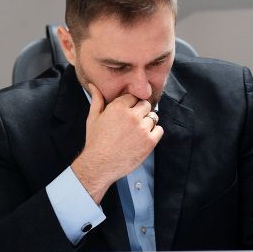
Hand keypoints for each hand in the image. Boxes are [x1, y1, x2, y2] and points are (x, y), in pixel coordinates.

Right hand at [71, 83, 163, 202]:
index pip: (133, 96)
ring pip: (153, 117)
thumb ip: (97, 99)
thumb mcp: (93, 118)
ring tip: (137, 131)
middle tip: (133, 122)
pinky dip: (154, 133)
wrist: (99, 165)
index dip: (131, 104)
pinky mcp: (150, 141)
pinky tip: (143, 138)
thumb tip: (93, 86)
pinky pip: (159, 130)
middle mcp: (132, 116)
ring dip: (147, 122)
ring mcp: (142, 129)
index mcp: (118, 107)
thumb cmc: (95, 142)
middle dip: (140, 111)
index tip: (128, 111)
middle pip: (145, 104)